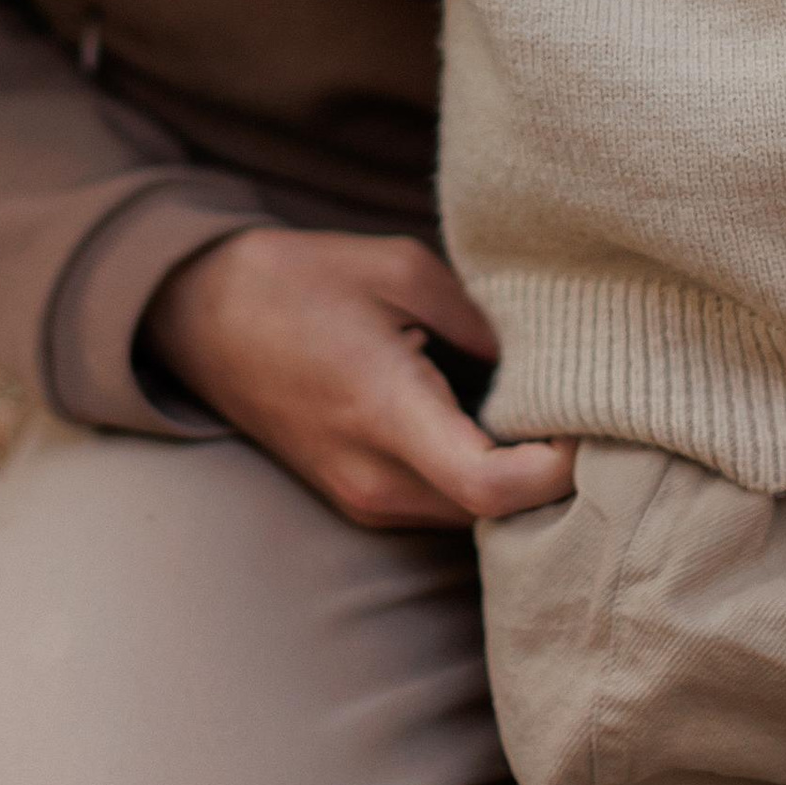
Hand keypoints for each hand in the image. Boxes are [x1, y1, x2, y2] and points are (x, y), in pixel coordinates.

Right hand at [145, 226, 575, 530]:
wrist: (200, 315)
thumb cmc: (296, 281)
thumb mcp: (400, 267)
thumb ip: (481, 319)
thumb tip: (543, 362)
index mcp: (383, 414)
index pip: (494, 487)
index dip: (558, 467)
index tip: (585, 420)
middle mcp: (373, 478)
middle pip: (496, 514)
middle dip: (548, 472)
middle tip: (581, 409)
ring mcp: (362, 499)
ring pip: (471, 517)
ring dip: (513, 478)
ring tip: (537, 410)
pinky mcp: (357, 500)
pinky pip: (441, 506)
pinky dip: (477, 477)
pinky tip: (488, 422)